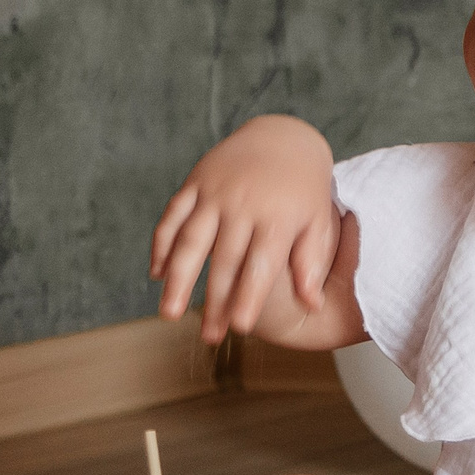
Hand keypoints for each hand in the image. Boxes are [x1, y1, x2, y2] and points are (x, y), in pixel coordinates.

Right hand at [151, 116, 339, 342]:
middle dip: (215, 302)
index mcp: (276, 218)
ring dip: (178, 279)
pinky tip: (157, 274)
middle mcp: (243, 205)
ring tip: (169, 313)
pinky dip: (162, 244)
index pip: (260, 265)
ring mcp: (214, 193)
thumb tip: (312, 305)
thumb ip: (311, 262)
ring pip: (191, 241)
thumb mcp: (317, 221)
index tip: (240, 328)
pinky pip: (172, 216)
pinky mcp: (195, 183)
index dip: (248, 297)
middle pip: (224, 261)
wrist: (282, 135)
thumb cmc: (304, 188)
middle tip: (209, 338)